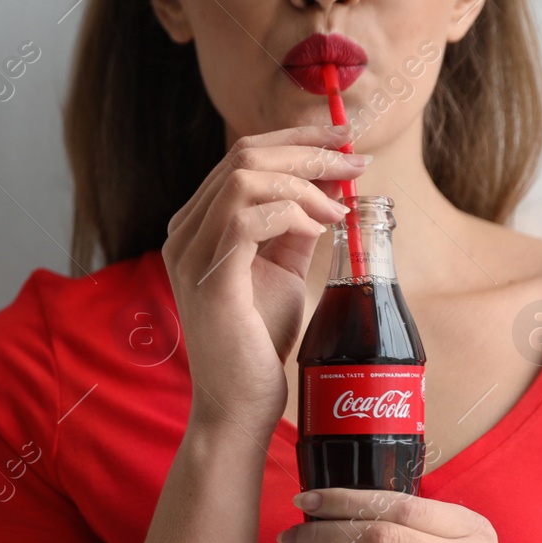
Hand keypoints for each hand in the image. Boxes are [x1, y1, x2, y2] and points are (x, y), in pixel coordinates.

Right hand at [161, 124, 368, 434]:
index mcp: (197, 226)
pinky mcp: (209, 280)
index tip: (346, 141)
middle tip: (357, 165)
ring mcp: (190, 255)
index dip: (298, 138)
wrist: (239, 404)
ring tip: (337, 212)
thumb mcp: (282, 270)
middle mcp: (184, 234)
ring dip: (303, 184)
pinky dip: (291, 214)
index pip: (243, 156)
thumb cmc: (258, 342)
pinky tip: (318, 231)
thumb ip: (296, 227)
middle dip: (310, 152)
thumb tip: (330, 186)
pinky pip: (246, 217)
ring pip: (245, 178)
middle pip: (245, 156)